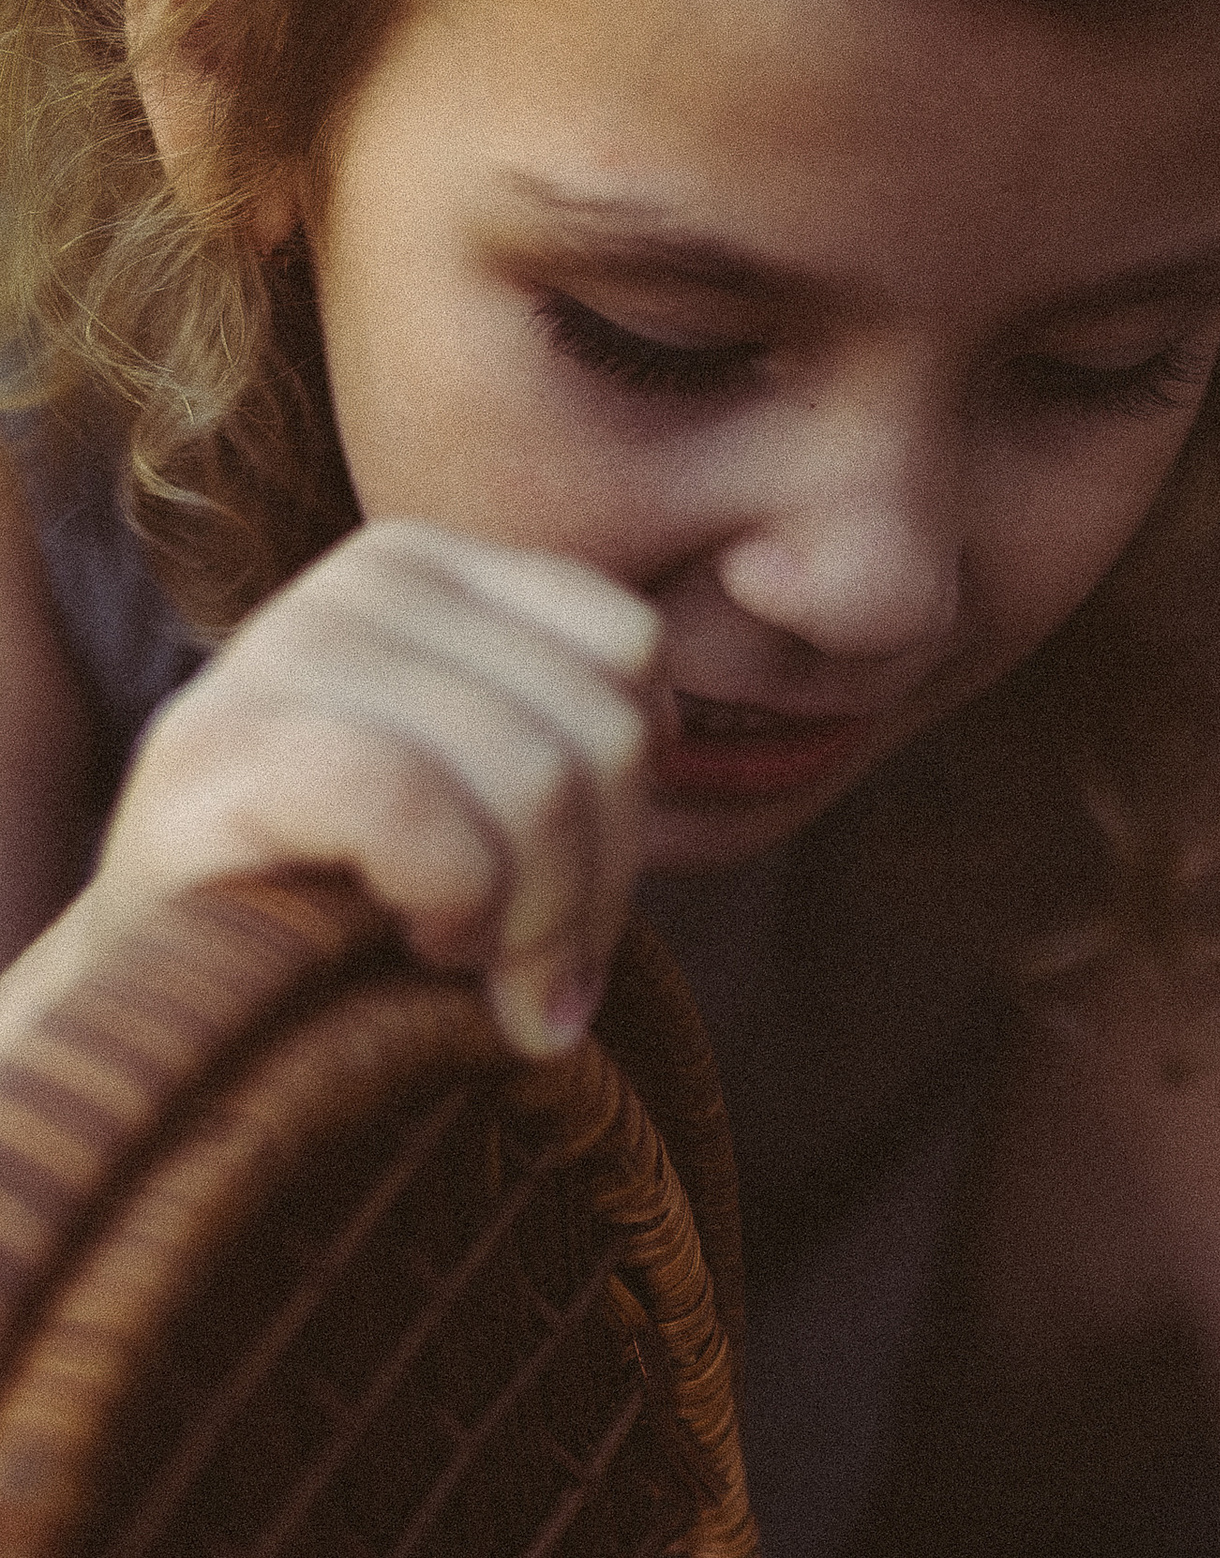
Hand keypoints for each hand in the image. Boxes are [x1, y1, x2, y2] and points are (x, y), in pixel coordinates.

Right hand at [91, 523, 663, 1055]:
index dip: (633, 812)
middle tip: (528, 976)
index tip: (568, 907)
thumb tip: (709, 754)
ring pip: (533, 779)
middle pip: (599, 728)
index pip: (630, 659)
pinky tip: (406, 941)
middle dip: (591, 893)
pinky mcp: (227, 745)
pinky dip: (448, 906)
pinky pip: (424, 815)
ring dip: (524, 921)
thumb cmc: (358, 903)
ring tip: (453, 954)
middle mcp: (364, 576)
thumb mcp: (495, 804)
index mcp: (438, 566)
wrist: (172, 991)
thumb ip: (587, 760)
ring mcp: (288, 648)